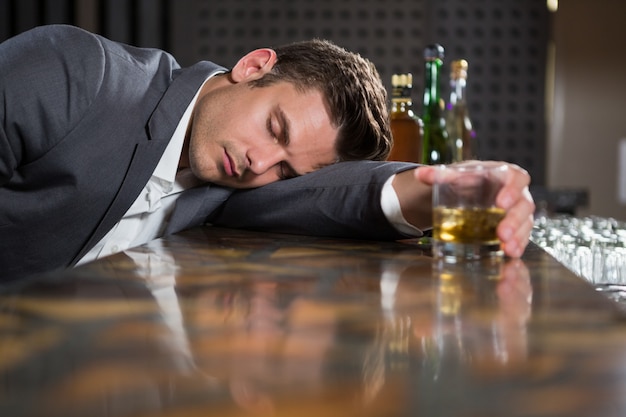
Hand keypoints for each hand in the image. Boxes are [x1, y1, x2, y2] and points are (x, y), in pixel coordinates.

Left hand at [414, 161, 534, 257]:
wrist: (462, 192)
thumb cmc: (463, 180)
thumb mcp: (451, 175)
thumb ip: (437, 175)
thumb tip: (420, 174)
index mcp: (502, 174)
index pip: (516, 177)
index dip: (512, 189)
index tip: (501, 202)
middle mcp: (515, 192)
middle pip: (524, 204)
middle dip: (514, 220)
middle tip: (501, 233)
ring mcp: (516, 211)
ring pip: (525, 222)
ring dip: (518, 236)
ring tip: (507, 248)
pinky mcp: (514, 227)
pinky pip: (522, 236)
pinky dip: (517, 244)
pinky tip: (510, 253)